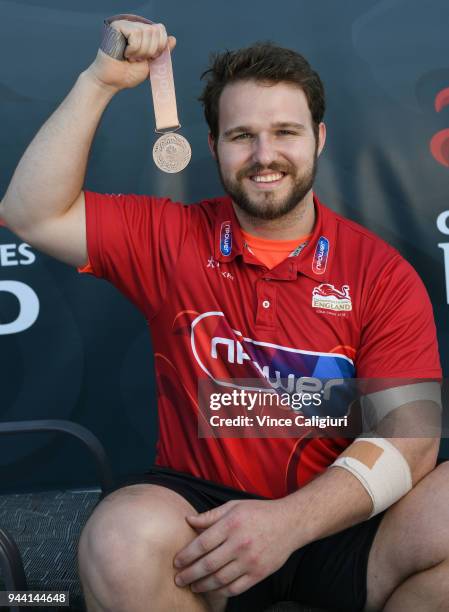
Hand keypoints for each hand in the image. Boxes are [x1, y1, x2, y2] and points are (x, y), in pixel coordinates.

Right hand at [86, 21, 175, 91]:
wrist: (113, 81)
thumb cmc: (128, 73)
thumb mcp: (151, 64)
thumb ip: (161, 52)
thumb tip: (173, 39)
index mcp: (143, 34)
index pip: (161, 30)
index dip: (160, 46)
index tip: (150, 58)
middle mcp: (135, 26)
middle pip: (156, 31)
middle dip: (150, 50)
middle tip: (138, 59)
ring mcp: (126, 24)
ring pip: (146, 33)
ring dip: (141, 52)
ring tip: (130, 57)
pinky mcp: (118, 26)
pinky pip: (136, 34)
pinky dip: (133, 49)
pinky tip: (124, 53)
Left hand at [173, 499, 294, 597]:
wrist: (290, 523)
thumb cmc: (259, 512)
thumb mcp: (234, 506)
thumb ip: (210, 515)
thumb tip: (188, 520)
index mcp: (231, 524)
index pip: (202, 544)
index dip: (186, 555)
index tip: (176, 562)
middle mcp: (239, 543)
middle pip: (207, 564)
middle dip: (189, 574)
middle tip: (178, 579)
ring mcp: (250, 560)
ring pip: (219, 579)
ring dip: (202, 585)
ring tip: (192, 586)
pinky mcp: (259, 573)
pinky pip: (235, 588)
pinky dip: (220, 591)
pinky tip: (212, 590)